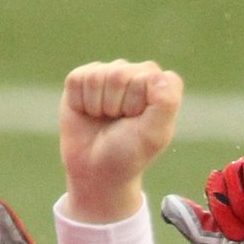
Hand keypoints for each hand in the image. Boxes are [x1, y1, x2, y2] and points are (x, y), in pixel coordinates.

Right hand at [58, 60, 182, 223]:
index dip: (136, 104)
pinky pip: (77, 80)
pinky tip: (87, 112)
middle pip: (118, 75)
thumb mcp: (155, 134)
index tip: (136, 123)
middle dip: (114, 105)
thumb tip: (155, 74)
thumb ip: (166, 102)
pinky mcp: (83, 79)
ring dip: (96, 105)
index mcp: (160, 83)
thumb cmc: (129, 153)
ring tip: (103, 119)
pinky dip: (78, 102)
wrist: (96, 170)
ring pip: (96, 77)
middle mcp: (135, 72)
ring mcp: (109, 73)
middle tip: (118, 123)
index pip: (147, 77)